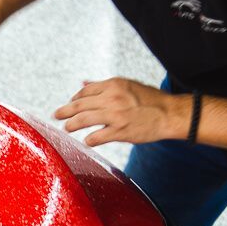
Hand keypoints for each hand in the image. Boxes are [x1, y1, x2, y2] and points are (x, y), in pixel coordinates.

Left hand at [53, 78, 190, 146]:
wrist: (170, 114)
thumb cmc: (150, 100)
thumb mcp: (127, 85)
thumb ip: (104, 86)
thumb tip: (83, 83)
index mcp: (113, 85)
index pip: (85, 91)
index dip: (74, 98)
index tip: (70, 104)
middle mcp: (112, 98)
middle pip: (80, 105)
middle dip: (65, 111)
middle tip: (56, 115)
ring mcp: (115, 115)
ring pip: (84, 120)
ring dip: (72, 125)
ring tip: (67, 128)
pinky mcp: (120, 131)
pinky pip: (97, 137)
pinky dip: (89, 140)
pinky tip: (87, 141)